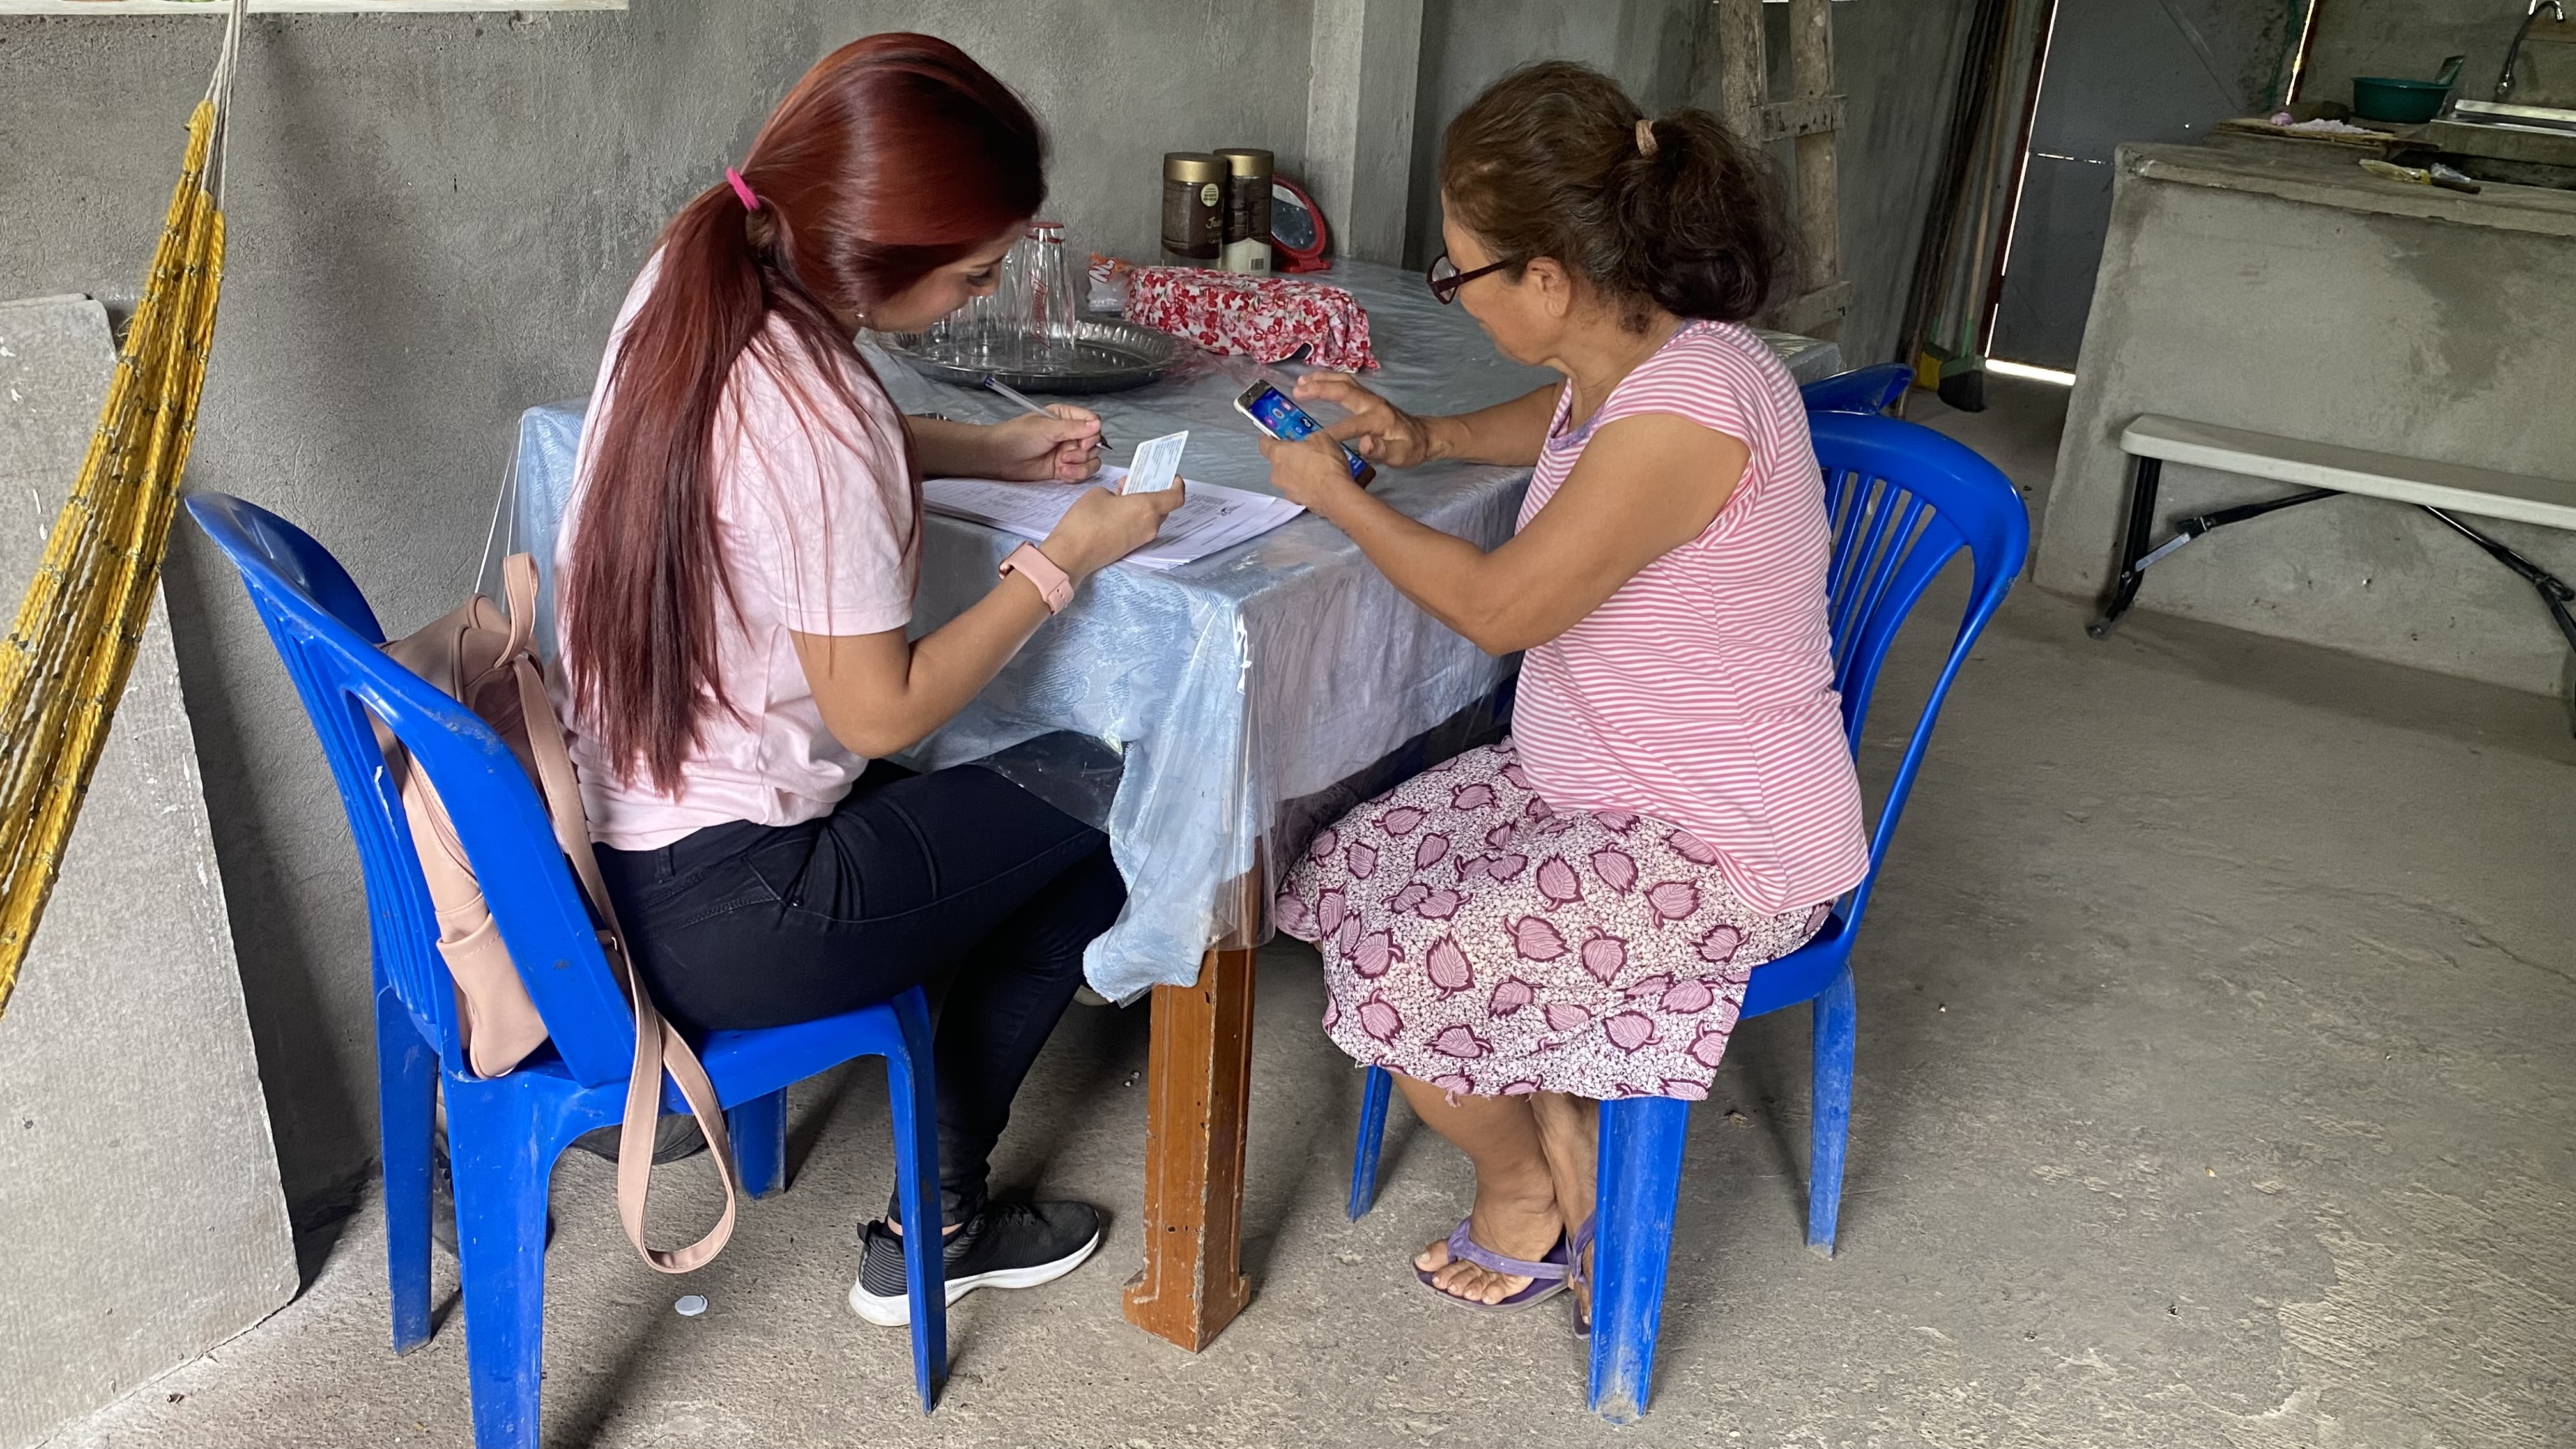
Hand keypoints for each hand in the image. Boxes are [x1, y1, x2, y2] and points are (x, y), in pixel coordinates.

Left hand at [985, 405, 1102, 481]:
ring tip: (1062, 465)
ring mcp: (1067, 452)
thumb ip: (1073, 427)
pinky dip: (1075, 475)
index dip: (1092, 434)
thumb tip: (1096, 424)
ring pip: (1091, 460)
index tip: (1083, 442)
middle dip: (1083, 453)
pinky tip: (1061, 473)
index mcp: (1065, 417)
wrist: (1000, 458)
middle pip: (1095, 444)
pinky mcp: (1064, 468)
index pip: (1092, 422)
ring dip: (1080, 466)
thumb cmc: (1017, 436)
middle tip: (1066, 455)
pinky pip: (1081, 473)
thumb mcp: (1047, 428)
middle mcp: (1069, 434)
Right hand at [1039, 482, 1184, 578]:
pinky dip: (1135, 515)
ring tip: (1122, 492)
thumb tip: (1120, 498)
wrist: (1072, 554)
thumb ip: (1117, 492)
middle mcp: (1149, 526)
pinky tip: (1117, 507)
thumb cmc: (1085, 521)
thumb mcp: (1099, 493)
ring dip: (1142, 504)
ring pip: (1150, 517)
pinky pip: (1140, 527)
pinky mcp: (1130, 547)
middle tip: (1139, 480)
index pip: (1176, 497)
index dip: (1177, 485)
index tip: (1172, 477)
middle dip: (1154, 492)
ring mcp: (1141, 539)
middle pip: (1163, 507)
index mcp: (1147, 508)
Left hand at [1261, 432, 1364, 514]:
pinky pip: (1299, 490)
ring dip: (1299, 472)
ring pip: (1288, 477)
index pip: (1264, 443)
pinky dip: (1306, 486)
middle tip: (1306, 452)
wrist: (1336, 493)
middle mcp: (1277, 473)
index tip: (1276, 436)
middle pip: (1278, 461)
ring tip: (1317, 468)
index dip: (1271, 438)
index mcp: (1278, 453)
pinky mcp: (1297, 501)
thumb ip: (1310, 438)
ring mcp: (1286, 490)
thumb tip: (1312, 440)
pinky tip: (1320, 481)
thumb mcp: (1321, 438)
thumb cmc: (1326, 468)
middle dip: (1291, 456)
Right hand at [1294, 373, 1440, 468]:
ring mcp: (1369, 397)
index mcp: (1378, 419)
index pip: (1351, 425)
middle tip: (1297, 390)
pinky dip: (1329, 379)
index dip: (1332, 432)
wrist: (1423, 436)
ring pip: (1343, 382)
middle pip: (1343, 390)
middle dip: (1319, 388)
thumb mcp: (1401, 455)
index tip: (1313, 440)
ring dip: (1321, 379)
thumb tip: (1365, 444)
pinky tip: (1315, 380)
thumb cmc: (1410, 448)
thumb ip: (1383, 451)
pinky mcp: (1367, 397)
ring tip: (1300, 381)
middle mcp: (1372, 403)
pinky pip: (1345, 383)